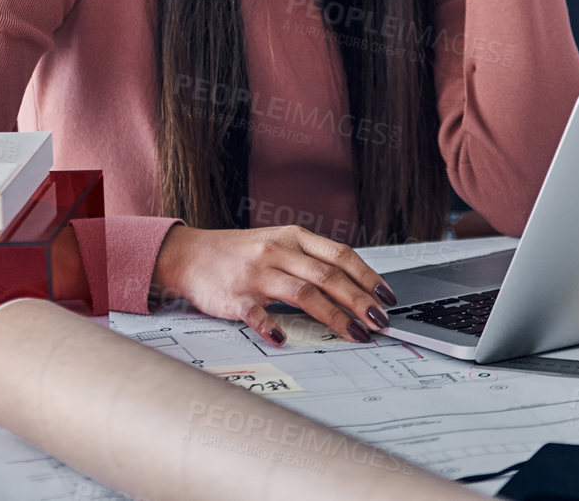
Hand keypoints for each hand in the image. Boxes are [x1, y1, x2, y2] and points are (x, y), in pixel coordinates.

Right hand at [152, 225, 397, 347]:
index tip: (387, 297)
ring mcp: (257, 274)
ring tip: (355, 335)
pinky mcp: (235, 297)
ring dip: (333, 317)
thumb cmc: (241, 253)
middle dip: (360, 301)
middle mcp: (278, 252)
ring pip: (303, 294)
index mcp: (294, 238)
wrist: (190, 254)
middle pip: (328, 276)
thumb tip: (354, 285)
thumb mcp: (279, 243)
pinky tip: (285, 340)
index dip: (368, 276)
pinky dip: (272, 327)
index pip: (340, 255)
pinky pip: (257, 314)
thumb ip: (311, 260)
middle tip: (380, 322)